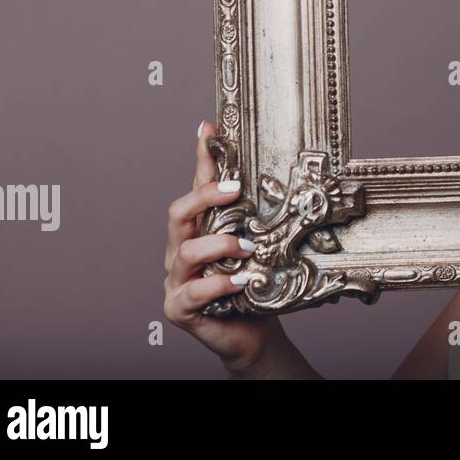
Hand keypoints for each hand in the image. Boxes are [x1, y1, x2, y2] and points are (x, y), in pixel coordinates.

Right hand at [163, 120, 282, 373]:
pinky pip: (193, 292)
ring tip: (248, 248)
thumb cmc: (255, 283)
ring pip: (184, 252)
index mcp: (199, 230)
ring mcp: (177, 280)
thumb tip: (283, 177)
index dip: (201, 158)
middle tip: (234, 189)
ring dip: (219, 245)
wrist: (253, 331)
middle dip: (204, 196)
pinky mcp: (180, 308)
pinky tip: (242, 280)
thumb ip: (260, 217)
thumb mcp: (259, 243)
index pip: (196, 187)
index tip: (208, 128)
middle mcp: (181, 250)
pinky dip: (220, 284)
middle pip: (177, 213)